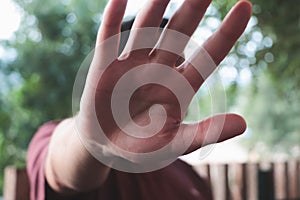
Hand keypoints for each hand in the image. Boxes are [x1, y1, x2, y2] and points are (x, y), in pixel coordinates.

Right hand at [78, 0, 251, 165]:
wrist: (105, 147)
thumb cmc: (142, 148)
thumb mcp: (174, 145)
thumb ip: (204, 133)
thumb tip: (243, 123)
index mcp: (179, 87)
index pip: (207, 56)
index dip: (226, 33)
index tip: (245, 6)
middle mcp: (158, 68)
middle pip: (180, 32)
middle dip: (194, 7)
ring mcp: (132, 64)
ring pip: (146, 28)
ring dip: (156, 4)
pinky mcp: (105, 67)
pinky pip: (109, 39)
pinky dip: (112, 19)